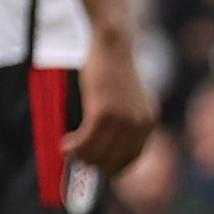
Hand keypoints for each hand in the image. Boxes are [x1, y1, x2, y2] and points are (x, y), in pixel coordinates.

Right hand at [75, 28, 154, 176]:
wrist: (113, 46)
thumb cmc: (114, 69)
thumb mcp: (127, 98)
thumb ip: (124, 119)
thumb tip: (104, 144)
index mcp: (148, 122)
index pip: (132, 157)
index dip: (112, 168)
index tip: (96, 168)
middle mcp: (140, 124)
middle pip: (114, 160)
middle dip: (93, 164)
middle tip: (76, 160)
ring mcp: (123, 120)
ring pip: (99, 153)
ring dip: (81, 156)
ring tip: (67, 150)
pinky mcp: (104, 113)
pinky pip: (87, 140)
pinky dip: (74, 147)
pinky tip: (64, 144)